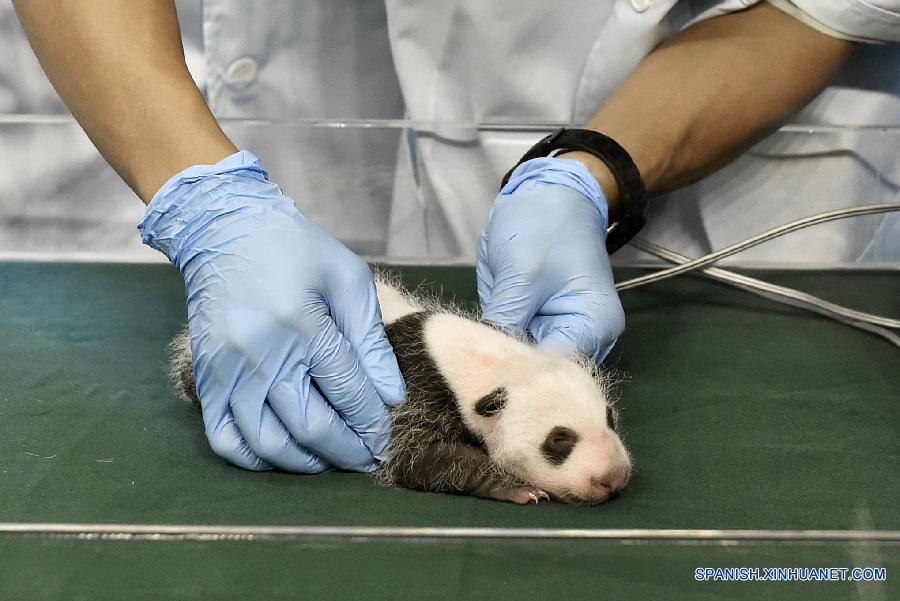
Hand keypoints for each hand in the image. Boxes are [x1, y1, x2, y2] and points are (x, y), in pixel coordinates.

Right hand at [139, 151, 404, 471]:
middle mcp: (261, 352)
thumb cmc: (296, 249)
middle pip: (310, 426)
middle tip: (367, 458)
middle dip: (347, 451)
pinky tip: (283, 455)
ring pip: (268, 442)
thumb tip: (391, 396)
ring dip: (306, 463)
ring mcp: (227, 369)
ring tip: (331, 460)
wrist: (225, 229)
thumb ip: (371, 340)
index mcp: (303, 323)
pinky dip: (255, 459)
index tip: (386, 438)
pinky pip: (224, 439)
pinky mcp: (205, 377)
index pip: (347, 393)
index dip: (371, 424)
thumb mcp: (348, 278)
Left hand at [477, 157, 624, 362]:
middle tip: (467, 380)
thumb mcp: (521, 272)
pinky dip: (494, 347)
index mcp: (594, 326)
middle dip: (506, 375)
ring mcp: (556, 331)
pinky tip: (470, 352)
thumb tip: (485, 364)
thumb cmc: (544, 224)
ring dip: (497, 363)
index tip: (483, 386)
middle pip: (542, 371)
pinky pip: (513, 345)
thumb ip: (506, 319)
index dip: (520, 379)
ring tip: (465, 368)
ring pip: (523, 361)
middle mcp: (581, 338)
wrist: (548, 193)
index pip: (556, 368)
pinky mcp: (534, 324)